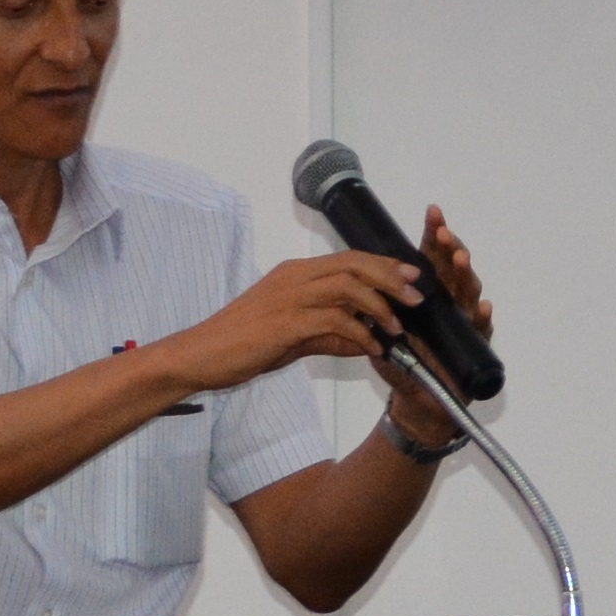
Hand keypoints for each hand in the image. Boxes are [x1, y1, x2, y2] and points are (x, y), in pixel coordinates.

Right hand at [164, 250, 423, 392]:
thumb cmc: (240, 345)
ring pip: (347, 287)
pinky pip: (333, 320)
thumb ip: (328, 335)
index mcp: (295, 274)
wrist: (199, 356)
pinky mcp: (284, 322)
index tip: (410, 278)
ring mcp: (288, 298)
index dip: (383, 265)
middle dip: (390, 279)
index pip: (348, 259)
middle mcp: (294, 277)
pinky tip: (372, 349)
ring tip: (398, 328)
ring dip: (379, 305)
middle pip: (354, 265)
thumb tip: (365, 341)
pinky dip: (359, 334)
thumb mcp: (292, 338)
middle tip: (415, 298)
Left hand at [376, 204, 492, 442]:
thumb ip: (372, 311)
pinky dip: (481, 317)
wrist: (419, 401)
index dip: (432, 236)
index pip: (431, 259)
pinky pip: (480, 330)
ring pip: (468, 292)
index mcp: (428, 294)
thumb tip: (353, 284)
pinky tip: (482, 306)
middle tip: (443, 232)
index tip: (431, 213)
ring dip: (465, 274)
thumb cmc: (404, 364)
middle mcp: (450, 302)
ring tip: (459, 259)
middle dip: (450, 248)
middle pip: (453, 269)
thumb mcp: (381, 334)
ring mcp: (464, 322)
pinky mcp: (474, 346)